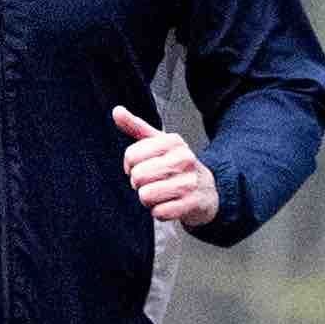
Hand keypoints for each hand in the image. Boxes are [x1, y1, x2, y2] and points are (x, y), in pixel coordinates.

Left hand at [111, 106, 217, 228]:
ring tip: (161, 193)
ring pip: (146, 196)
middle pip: (138, 176)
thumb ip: (136, 127)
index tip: (142, 167)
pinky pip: (159, 212)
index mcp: (173, 141)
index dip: (130, 166)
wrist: (207, 190)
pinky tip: (170, 204)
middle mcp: (184, 159)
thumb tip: (116, 111)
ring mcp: (189, 182)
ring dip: (148, 200)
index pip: (131, 156)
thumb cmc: (177, 165)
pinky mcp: (192, 203)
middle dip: (139, 184)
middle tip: (153, 182)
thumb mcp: (159, 143)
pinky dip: (159, 212)